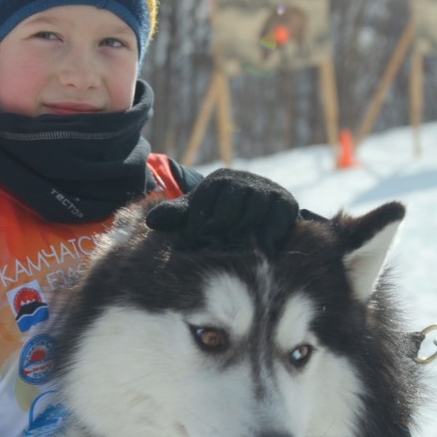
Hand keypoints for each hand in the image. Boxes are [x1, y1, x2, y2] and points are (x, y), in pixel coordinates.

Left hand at [145, 168, 297, 256]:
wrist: (264, 207)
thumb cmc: (223, 211)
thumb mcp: (198, 211)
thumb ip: (177, 214)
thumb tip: (150, 222)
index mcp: (219, 180)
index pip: (204, 204)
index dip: (196, 227)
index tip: (190, 244)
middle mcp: (243, 181)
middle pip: (226, 213)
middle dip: (218, 235)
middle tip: (213, 251)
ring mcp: (266, 191)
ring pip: (250, 218)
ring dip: (241, 239)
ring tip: (233, 255)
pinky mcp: (285, 203)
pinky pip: (274, 224)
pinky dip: (266, 240)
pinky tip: (259, 255)